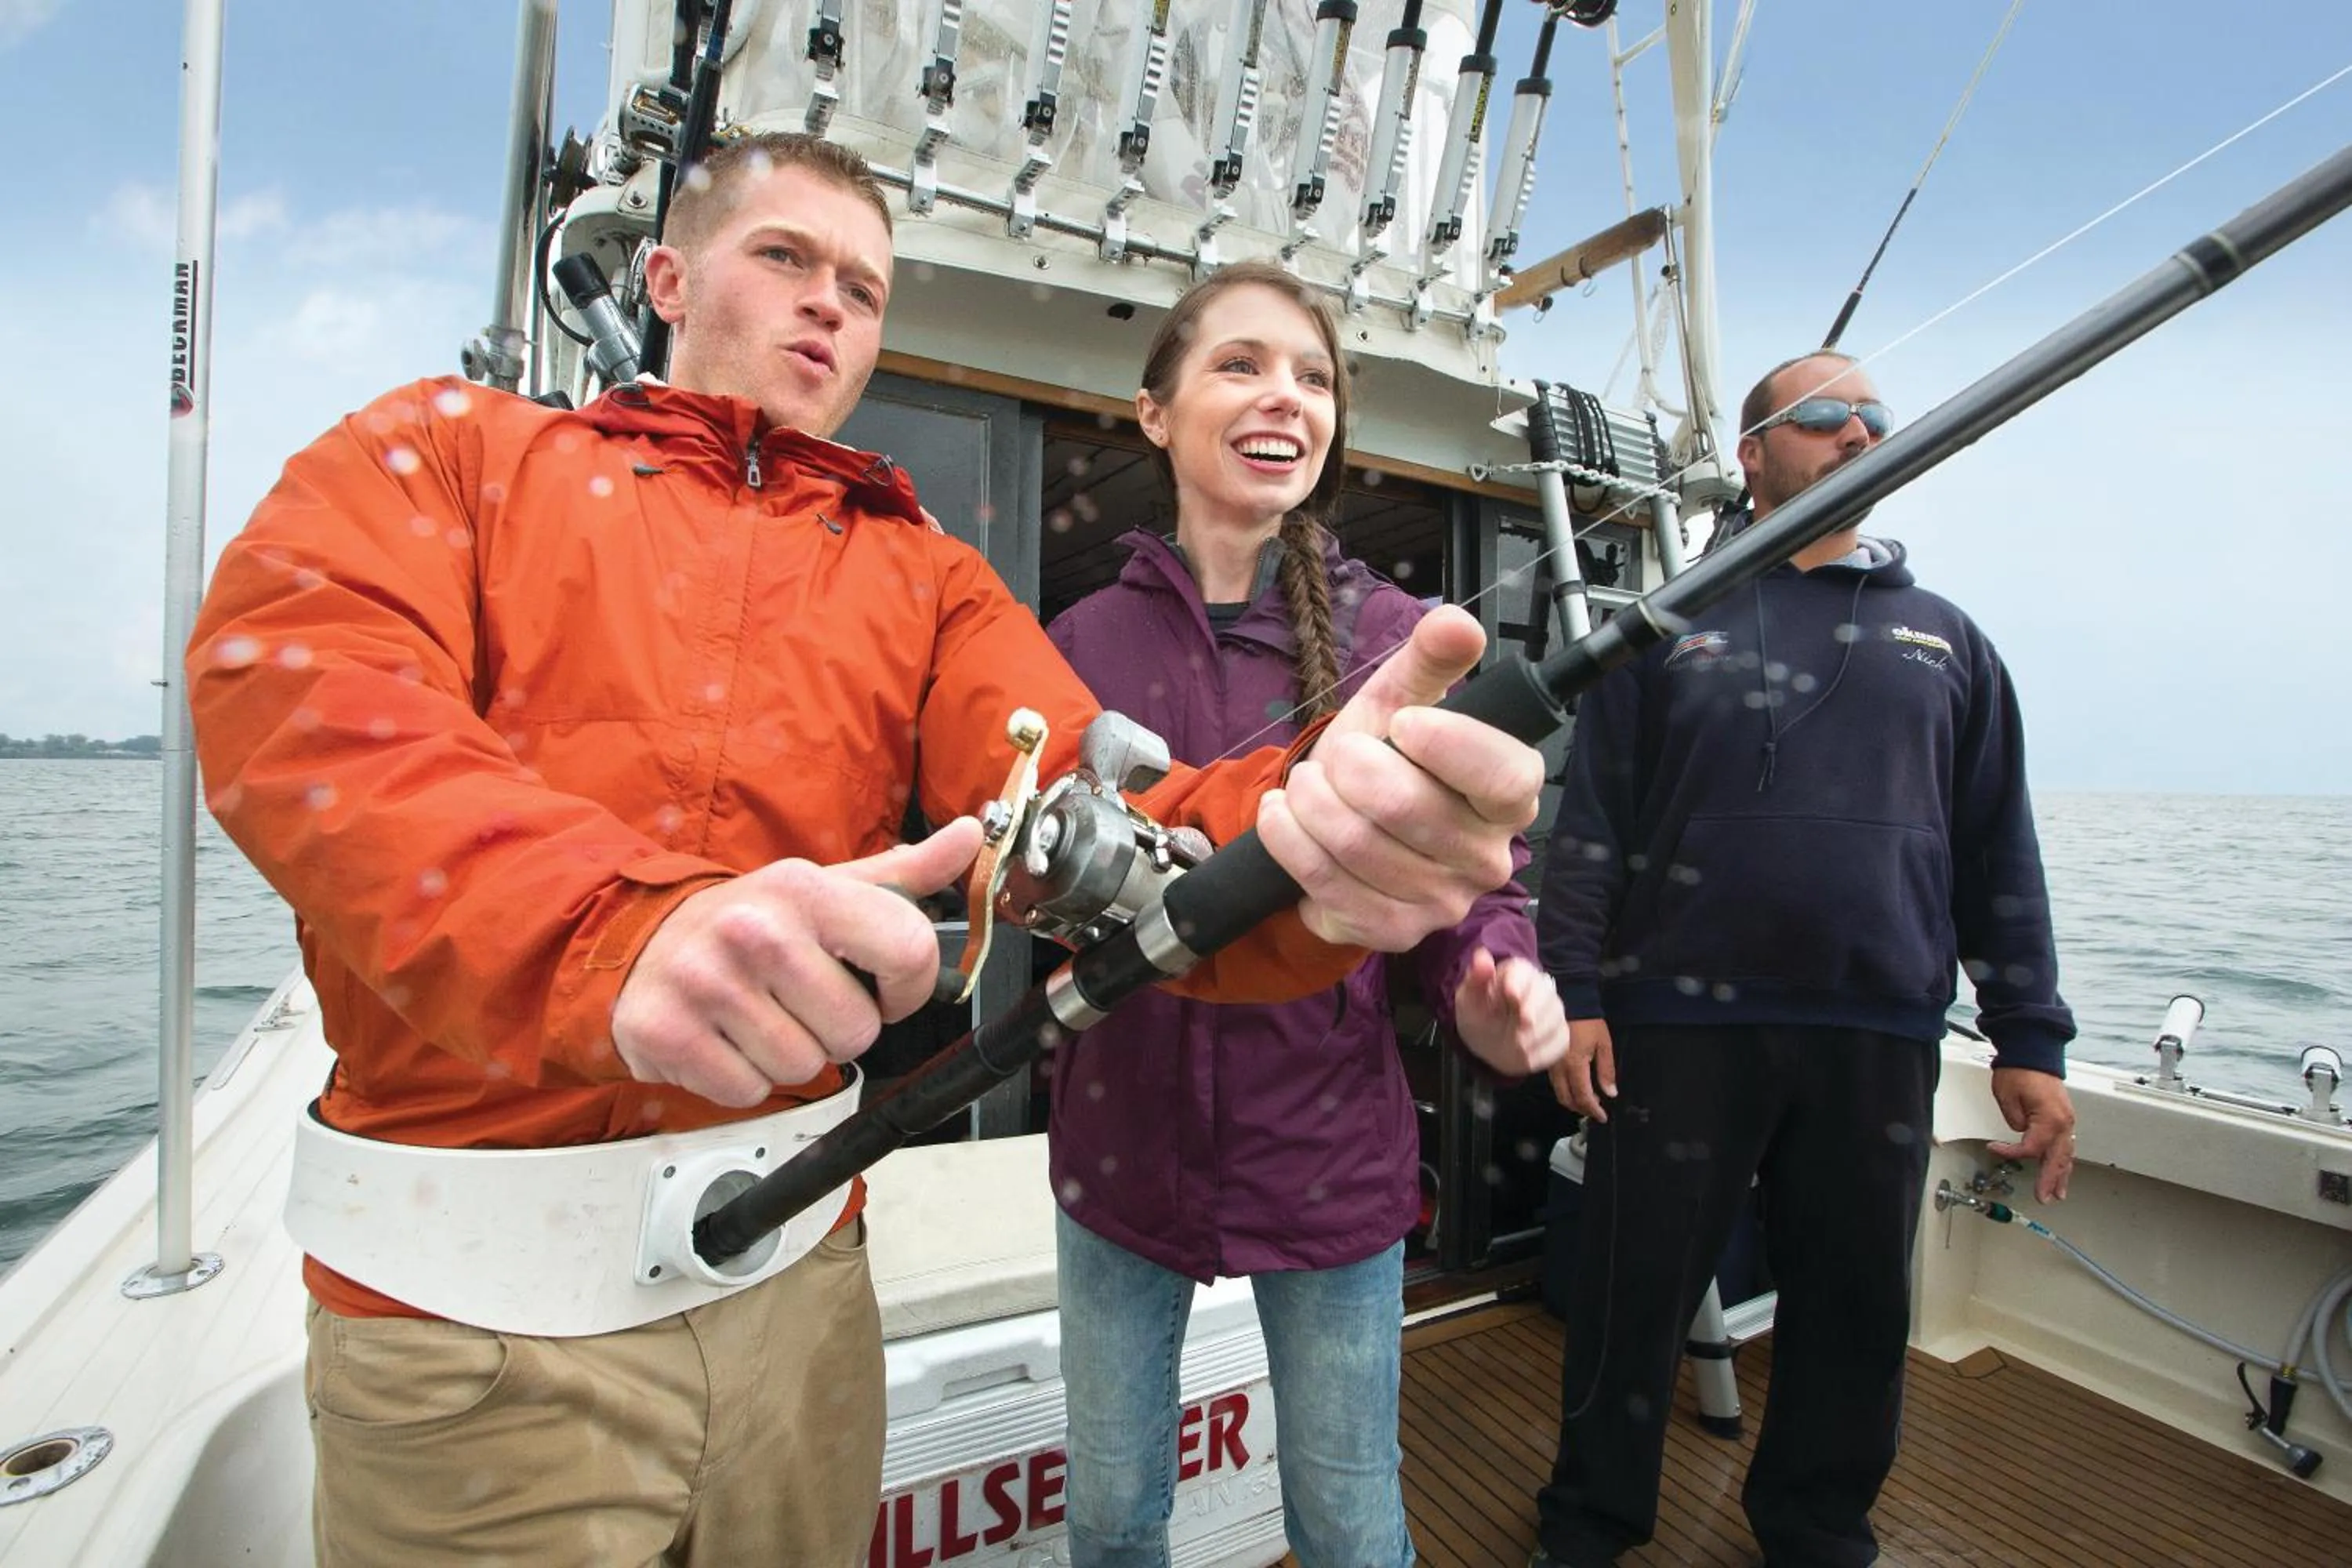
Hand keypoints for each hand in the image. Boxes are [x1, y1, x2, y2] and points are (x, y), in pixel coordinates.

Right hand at [610, 818, 982, 1106]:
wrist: (644, 945)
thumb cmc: (752, 922)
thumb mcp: (828, 889)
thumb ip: (905, 874)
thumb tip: (970, 834)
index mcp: (805, 890)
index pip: (910, 951)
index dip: (909, 986)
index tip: (883, 987)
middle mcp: (755, 930)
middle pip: (858, 1029)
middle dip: (839, 1028)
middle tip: (802, 1000)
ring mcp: (706, 983)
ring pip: (805, 1067)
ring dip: (790, 1054)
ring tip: (761, 1016)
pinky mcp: (668, 1033)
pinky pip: (749, 1090)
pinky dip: (744, 1077)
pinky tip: (727, 1038)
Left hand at [1258, 607, 1542, 950]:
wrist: (1337, 828)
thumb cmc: (1382, 763)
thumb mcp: (1402, 701)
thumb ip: (1430, 661)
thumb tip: (1456, 624)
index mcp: (1509, 794)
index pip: (1501, 775)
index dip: (1447, 745)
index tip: (1402, 724)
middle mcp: (1488, 855)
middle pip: (1407, 806)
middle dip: (1348, 766)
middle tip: (1337, 755)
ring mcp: (1443, 902)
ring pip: (1356, 842)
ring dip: (1310, 800)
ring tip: (1307, 785)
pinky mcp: (1394, 932)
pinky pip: (1324, 879)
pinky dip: (1288, 837)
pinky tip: (1285, 818)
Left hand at [1452, 953, 1571, 1077]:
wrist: (1489, 1044)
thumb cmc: (1479, 1015)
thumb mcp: (1468, 999)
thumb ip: (1475, 979)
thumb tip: (1482, 954)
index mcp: (1516, 973)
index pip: (1523, 972)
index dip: (1518, 982)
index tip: (1510, 995)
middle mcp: (1540, 987)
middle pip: (1545, 994)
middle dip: (1534, 1009)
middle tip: (1522, 1025)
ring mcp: (1553, 1011)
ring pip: (1555, 1018)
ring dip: (1536, 1034)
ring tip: (1517, 1044)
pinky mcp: (1561, 1033)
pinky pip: (1559, 1041)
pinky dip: (1543, 1051)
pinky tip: (1527, 1056)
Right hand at [1547, 1018, 1616, 1121]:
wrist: (1569, 1002)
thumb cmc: (1589, 1022)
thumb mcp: (1604, 1044)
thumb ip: (1606, 1070)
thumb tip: (1610, 1093)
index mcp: (1575, 1066)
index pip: (1583, 1096)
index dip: (1593, 1110)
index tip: (1603, 1117)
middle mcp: (1559, 1069)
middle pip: (1567, 1099)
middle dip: (1582, 1109)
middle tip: (1596, 1110)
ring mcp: (1551, 1065)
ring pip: (1559, 1092)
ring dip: (1573, 1101)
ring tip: (1589, 1100)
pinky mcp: (1548, 1060)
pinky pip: (1555, 1083)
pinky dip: (1566, 1091)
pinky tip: (1577, 1087)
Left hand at [1987, 1066, 2076, 1201]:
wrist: (2033, 1051)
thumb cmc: (2020, 1070)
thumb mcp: (2007, 1096)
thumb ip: (2014, 1121)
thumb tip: (2020, 1132)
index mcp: (2050, 1119)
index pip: (2030, 1149)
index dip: (2011, 1153)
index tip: (1994, 1148)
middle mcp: (2063, 1122)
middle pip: (2056, 1159)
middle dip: (2050, 1181)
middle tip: (2044, 1198)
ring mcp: (2066, 1120)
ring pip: (2065, 1154)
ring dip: (2061, 1175)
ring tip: (2058, 1193)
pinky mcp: (2064, 1117)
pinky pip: (2066, 1144)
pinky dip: (2064, 1159)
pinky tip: (2062, 1170)